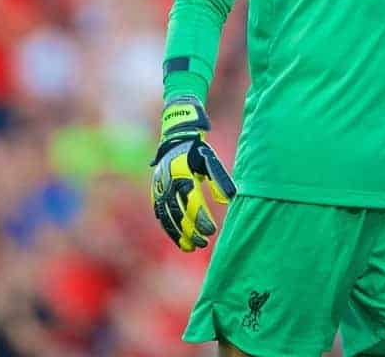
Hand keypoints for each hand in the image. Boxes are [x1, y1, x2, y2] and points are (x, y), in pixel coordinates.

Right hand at [150, 96, 235, 251]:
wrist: (176, 137)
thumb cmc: (197, 150)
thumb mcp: (210, 160)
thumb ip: (220, 179)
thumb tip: (228, 200)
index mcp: (182, 173)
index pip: (191, 201)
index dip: (200, 218)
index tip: (211, 231)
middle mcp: (167, 182)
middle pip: (178, 212)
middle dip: (190, 230)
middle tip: (203, 242)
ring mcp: (159, 187)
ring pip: (167, 216)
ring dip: (178, 233)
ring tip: (190, 247)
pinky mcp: (155, 192)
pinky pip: (160, 213)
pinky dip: (168, 227)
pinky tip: (178, 238)